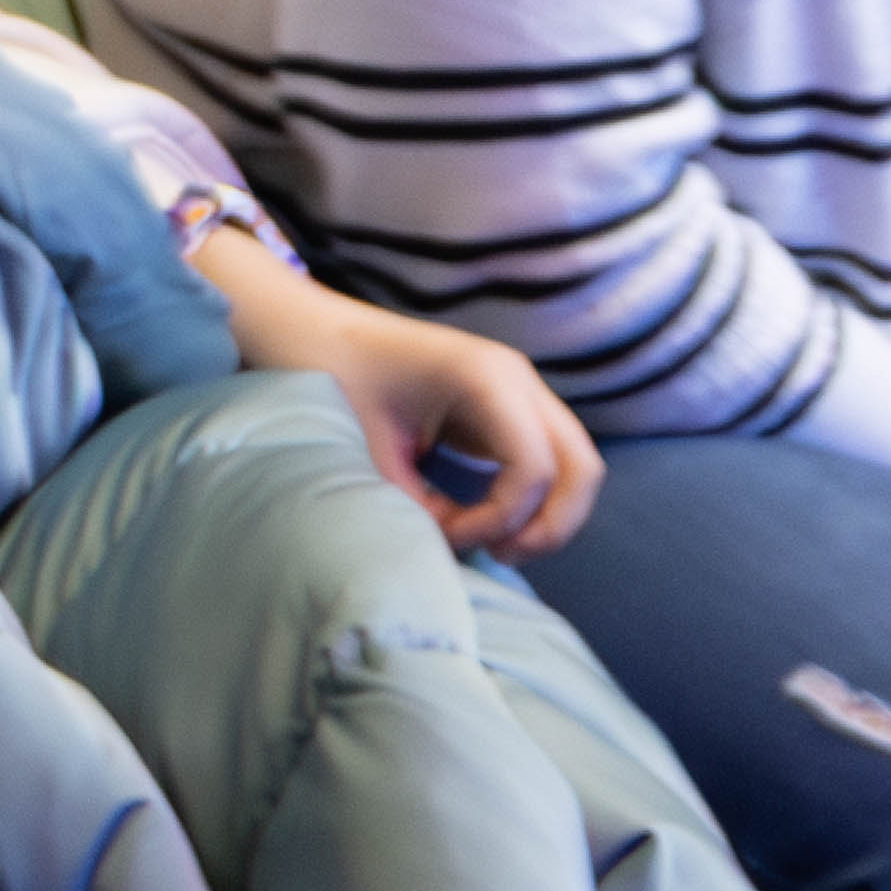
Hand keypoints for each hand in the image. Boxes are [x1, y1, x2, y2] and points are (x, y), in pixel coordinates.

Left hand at [201, 237, 599, 557]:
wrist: (310, 334)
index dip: (498, 518)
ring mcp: (518, 391)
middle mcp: (517, 379)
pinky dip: (529, 499)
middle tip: (500, 556)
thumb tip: (461, 552)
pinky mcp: (507, 409)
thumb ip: (419, 507)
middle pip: (580, 467)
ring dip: (545, 515)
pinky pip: (545, 462)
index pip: (532, 468)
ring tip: (493, 546)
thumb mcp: (369, 452)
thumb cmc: (330, 380)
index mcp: (486, 377)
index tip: (447, 535)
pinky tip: (485, 524)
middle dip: (550, 524)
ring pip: (573, 468)